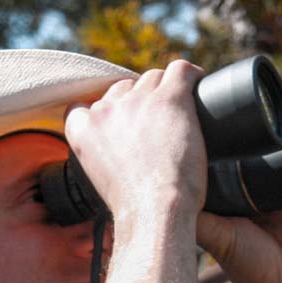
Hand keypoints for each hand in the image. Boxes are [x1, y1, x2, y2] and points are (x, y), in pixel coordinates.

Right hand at [64, 61, 207, 233]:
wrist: (155, 212)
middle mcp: (106, 110)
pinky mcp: (170, 99)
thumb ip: (101, 156)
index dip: (110, 111)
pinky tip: (199, 84)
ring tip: (182, 111)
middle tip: (161, 125)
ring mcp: (137, 101)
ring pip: (153, 77)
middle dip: (142, 102)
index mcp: (82, 130)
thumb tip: (121, 152)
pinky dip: (192, 75)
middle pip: (126, 88)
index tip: (126, 124)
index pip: (87, 104)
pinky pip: (181, 70)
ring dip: (166, 90)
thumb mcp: (101, 180)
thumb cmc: (136, 208)